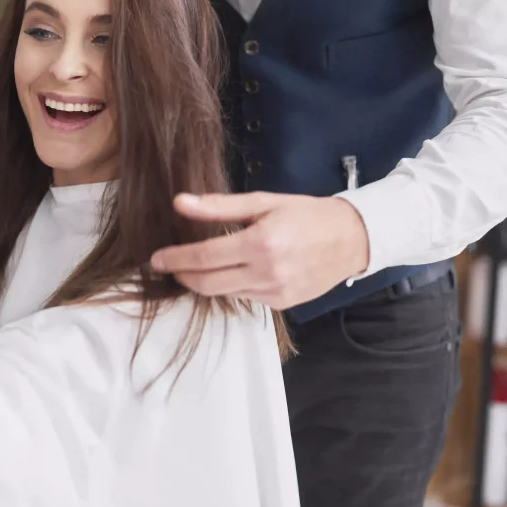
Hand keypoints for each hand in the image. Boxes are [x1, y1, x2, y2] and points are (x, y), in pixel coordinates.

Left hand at [149, 192, 369, 309]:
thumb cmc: (305, 214)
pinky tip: (230, 272)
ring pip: (224, 294)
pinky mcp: (282, 304)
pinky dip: (231, 286)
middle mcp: (267, 273)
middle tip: (166, 266)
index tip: (156, 259)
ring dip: (204, 282)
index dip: (176, 260)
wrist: (351, 239)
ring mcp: (276, 293)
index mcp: (260, 243)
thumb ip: (218, 206)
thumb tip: (180, 203)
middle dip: (182, 276)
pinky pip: (244, 298)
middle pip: (208, 284)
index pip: (204, 258)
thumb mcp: (262, 202)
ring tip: (195, 266)